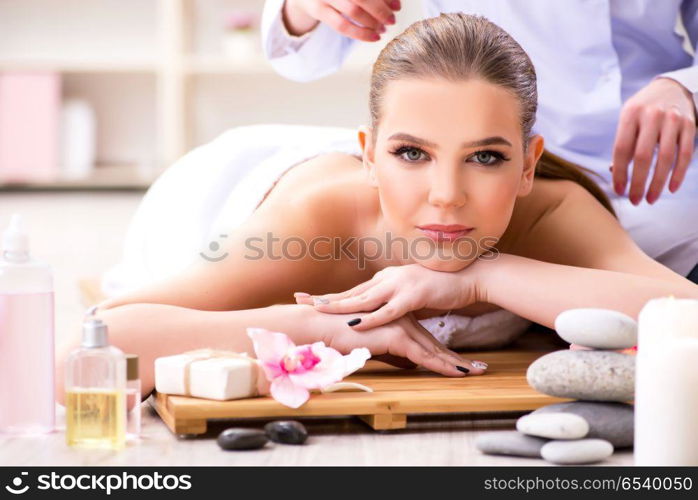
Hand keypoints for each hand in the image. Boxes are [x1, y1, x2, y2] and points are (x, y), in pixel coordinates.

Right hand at [284, 0, 399, 41]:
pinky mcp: (317, 10)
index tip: (397, 6)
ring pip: (353, 11)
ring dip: (372, 22)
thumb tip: (393, 3)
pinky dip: (361, 33)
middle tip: (391, 19)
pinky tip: (373, 37)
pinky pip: (342, 26)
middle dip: (380, 10)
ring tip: (382, 29)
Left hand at [294, 263, 481, 329]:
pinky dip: (371, 317)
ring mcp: (400, 285)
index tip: (306, 299)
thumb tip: (380, 314)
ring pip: (364, 299)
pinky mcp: (413, 295)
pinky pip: (388, 310)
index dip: (330, 297)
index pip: (353, 290)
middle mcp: (388, 279)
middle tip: (299, 301)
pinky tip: (355, 323)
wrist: (469, 276)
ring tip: (319, 311)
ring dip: (340, 306)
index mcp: (386, 279)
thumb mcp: (412, 295)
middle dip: (325, 299)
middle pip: (351, 292)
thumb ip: (394, 303)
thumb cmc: (442, 287)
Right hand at [301, 305, 486, 375]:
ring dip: (455, 363)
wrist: (321, 325)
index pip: (425, 338)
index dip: (443, 352)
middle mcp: (403, 319)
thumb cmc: (338, 334)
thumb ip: (393, 353)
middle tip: (478, 369)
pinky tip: (457, 374)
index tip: (461, 362)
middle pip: (434, 343)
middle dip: (456, 358)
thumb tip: (410, 364)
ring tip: (475, 373)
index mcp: (397, 319)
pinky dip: (442, 366)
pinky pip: (424, 355)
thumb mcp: (372, 344)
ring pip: (433, 349)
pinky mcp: (396, 335)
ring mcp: (401, 325)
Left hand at [611, 77, 696, 203]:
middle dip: (638, 182)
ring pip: (666, 158)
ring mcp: (673, 120)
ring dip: (657, 183)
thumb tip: (616, 174)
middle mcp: (652, 115)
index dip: (620, 173)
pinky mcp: (690, 125)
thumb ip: (623, 144)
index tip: (619, 191)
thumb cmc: (643, 110)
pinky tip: (671, 188)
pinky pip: (685, 154)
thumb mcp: (627, 119)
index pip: (622, 149)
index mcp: (631, 114)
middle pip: (643, 156)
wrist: (672, 87)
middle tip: (634, 200)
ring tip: (651, 199)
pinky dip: (679, 174)